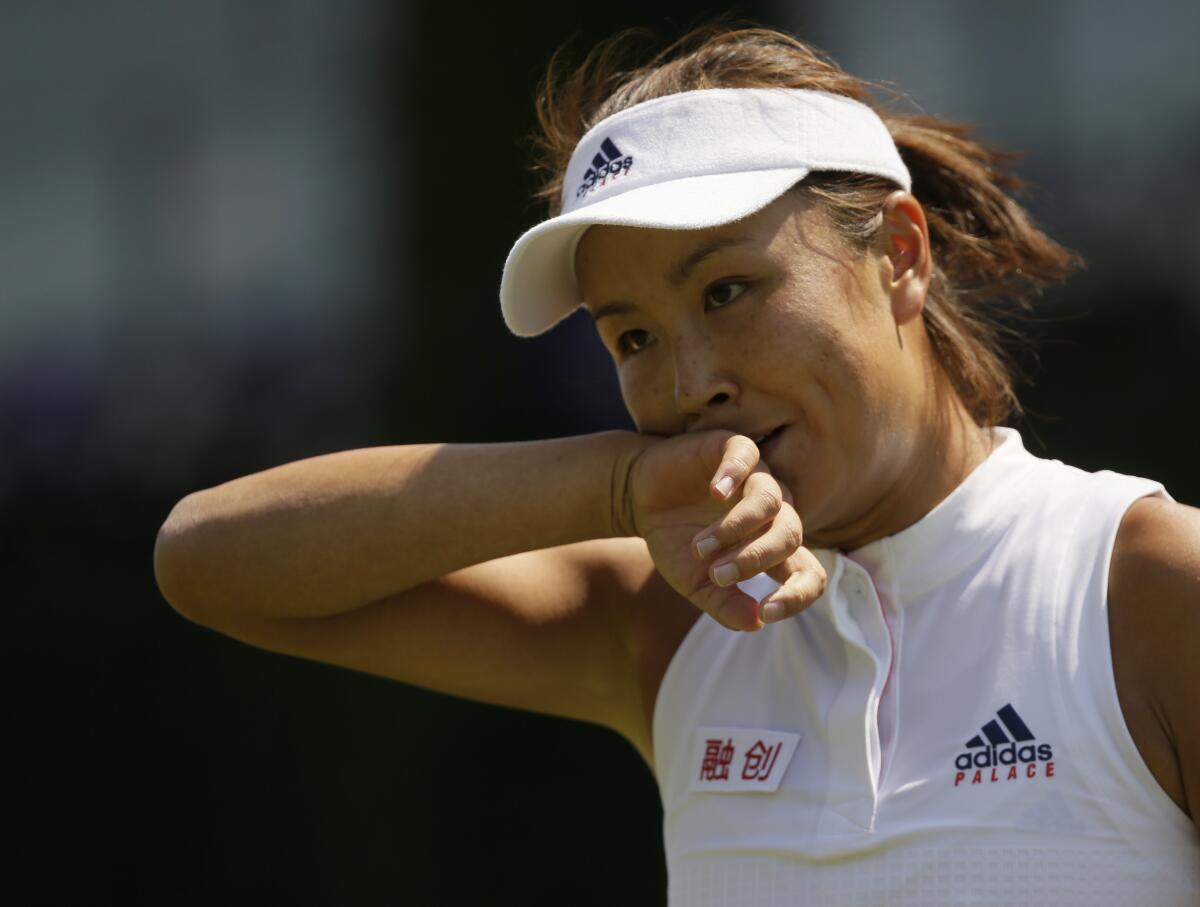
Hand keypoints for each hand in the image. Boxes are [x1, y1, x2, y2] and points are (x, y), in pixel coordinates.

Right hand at [623, 431, 826, 630]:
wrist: (639, 497)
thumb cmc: (675, 540)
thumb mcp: (694, 582)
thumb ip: (724, 605)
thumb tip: (756, 623)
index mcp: (771, 547)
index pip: (810, 572)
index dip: (799, 595)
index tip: (768, 612)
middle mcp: (774, 513)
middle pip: (791, 535)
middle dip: (756, 559)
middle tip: (717, 574)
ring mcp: (756, 478)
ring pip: (771, 501)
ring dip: (736, 528)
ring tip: (700, 546)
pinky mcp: (733, 449)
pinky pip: (748, 457)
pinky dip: (733, 475)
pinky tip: (714, 493)